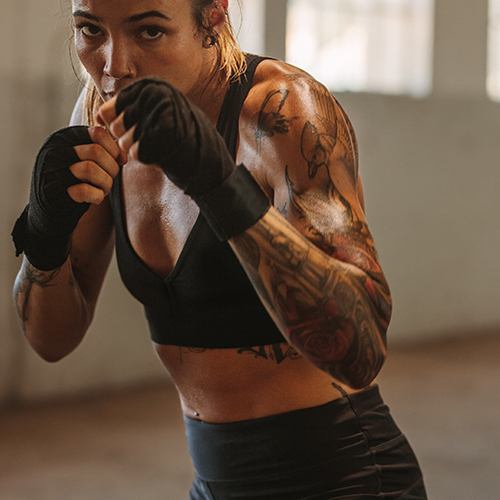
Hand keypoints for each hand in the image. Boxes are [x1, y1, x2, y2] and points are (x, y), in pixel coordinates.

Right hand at [12, 126, 124, 269]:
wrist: (52, 207)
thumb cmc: (76, 180)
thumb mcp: (88, 160)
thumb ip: (105, 152)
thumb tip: (124, 156)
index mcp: (65, 139)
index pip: (97, 133)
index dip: (114, 148)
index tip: (118, 160)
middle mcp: (56, 151)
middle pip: (96, 151)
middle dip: (111, 168)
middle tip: (110, 177)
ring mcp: (53, 171)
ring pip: (90, 169)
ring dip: (106, 183)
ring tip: (103, 188)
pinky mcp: (54, 192)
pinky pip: (84, 190)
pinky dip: (97, 196)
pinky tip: (96, 198)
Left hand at [98, 77, 234, 198]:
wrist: (208, 158)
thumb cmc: (178, 137)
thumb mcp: (152, 116)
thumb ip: (125, 112)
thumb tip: (97, 116)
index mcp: (150, 85)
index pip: (108, 111)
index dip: (119, 128)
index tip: (138, 130)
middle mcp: (154, 94)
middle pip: (115, 127)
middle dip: (128, 141)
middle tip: (151, 141)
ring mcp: (161, 113)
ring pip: (124, 141)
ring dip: (138, 151)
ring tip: (157, 146)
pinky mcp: (164, 133)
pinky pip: (136, 153)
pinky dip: (147, 159)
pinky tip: (162, 153)